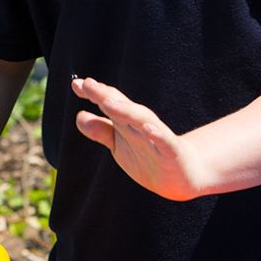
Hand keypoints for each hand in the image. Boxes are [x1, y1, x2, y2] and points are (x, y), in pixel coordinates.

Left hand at [72, 77, 207, 200]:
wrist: (184, 175)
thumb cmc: (149, 155)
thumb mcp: (120, 144)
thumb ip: (101, 130)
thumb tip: (79, 116)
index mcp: (129, 122)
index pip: (111, 102)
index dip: (95, 93)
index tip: (77, 84)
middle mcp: (142, 125)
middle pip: (123, 106)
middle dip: (106, 95)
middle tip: (88, 85)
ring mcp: (157, 137)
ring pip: (141, 120)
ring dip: (126, 110)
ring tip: (108, 102)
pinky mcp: (172, 152)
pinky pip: (164, 141)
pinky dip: (157, 134)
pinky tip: (148, 129)